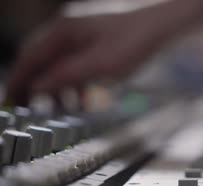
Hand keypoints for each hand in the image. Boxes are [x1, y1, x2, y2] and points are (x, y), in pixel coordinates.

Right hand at [7, 1, 202, 104]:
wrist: (162, 31)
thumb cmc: (133, 42)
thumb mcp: (98, 65)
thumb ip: (65, 76)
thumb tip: (36, 89)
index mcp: (63, 32)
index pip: (30, 58)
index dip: (19, 81)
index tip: (10, 101)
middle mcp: (69, 35)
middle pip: (42, 64)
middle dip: (36, 88)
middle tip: (30, 110)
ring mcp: (83, 42)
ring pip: (60, 70)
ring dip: (58, 91)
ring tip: (60, 111)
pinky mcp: (96, 51)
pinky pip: (78, 71)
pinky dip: (76, 87)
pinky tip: (83, 102)